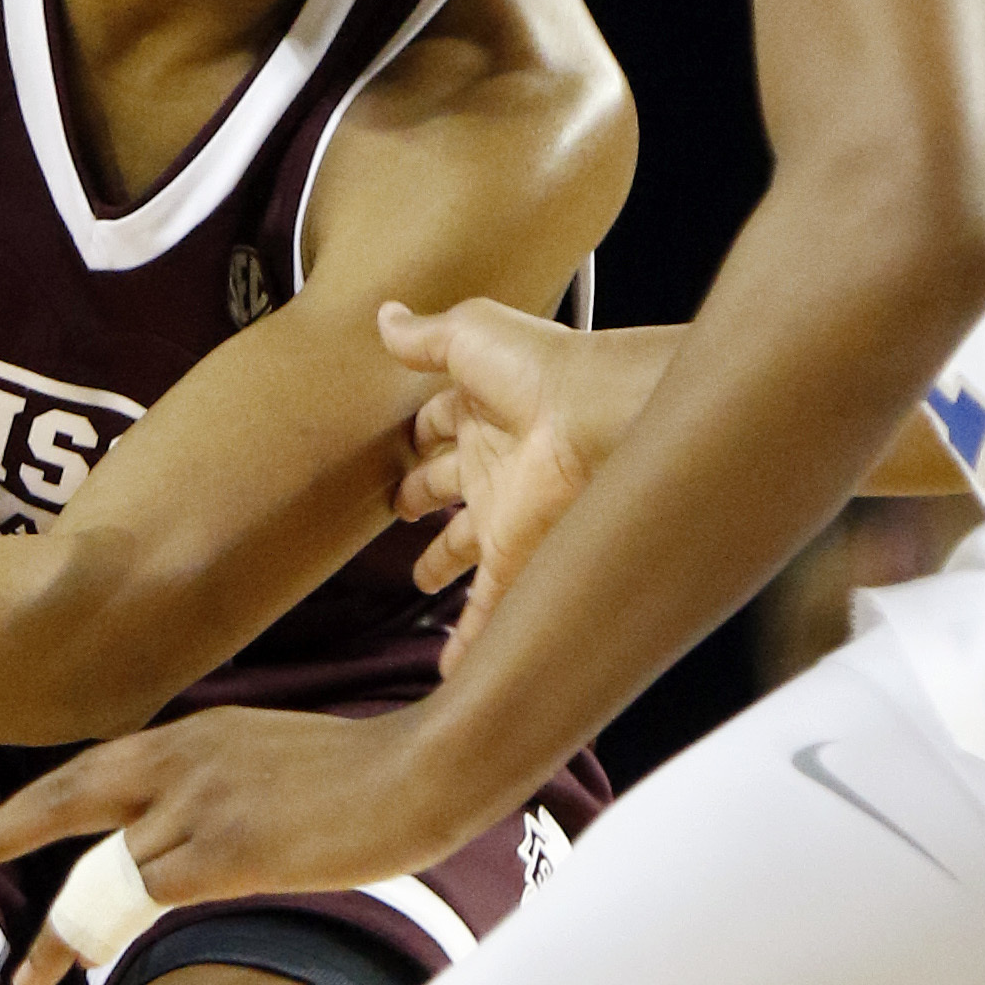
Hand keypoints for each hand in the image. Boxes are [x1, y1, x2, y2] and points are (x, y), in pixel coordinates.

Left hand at [0, 705, 468, 984]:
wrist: (428, 768)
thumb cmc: (368, 774)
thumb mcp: (272, 760)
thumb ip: (219, 780)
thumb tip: (188, 822)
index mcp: (194, 733)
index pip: (91, 769)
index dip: (33, 805)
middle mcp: (185, 757)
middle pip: (64, 796)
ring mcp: (204, 801)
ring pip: (102, 866)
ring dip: (60, 924)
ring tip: (28, 974)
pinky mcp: (231, 848)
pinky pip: (146, 894)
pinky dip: (109, 928)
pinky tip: (84, 959)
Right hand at [380, 299, 651, 670]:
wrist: (599, 417)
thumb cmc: (542, 368)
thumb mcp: (467, 335)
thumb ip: (421, 337)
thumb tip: (384, 317)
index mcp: (482, 410)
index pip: (438, 424)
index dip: (416, 434)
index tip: (396, 446)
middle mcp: (494, 463)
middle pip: (449, 485)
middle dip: (424, 497)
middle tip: (401, 509)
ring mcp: (505, 514)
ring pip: (465, 549)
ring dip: (443, 565)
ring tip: (423, 586)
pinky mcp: (516, 557)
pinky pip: (487, 606)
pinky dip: (468, 639)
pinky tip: (452, 668)